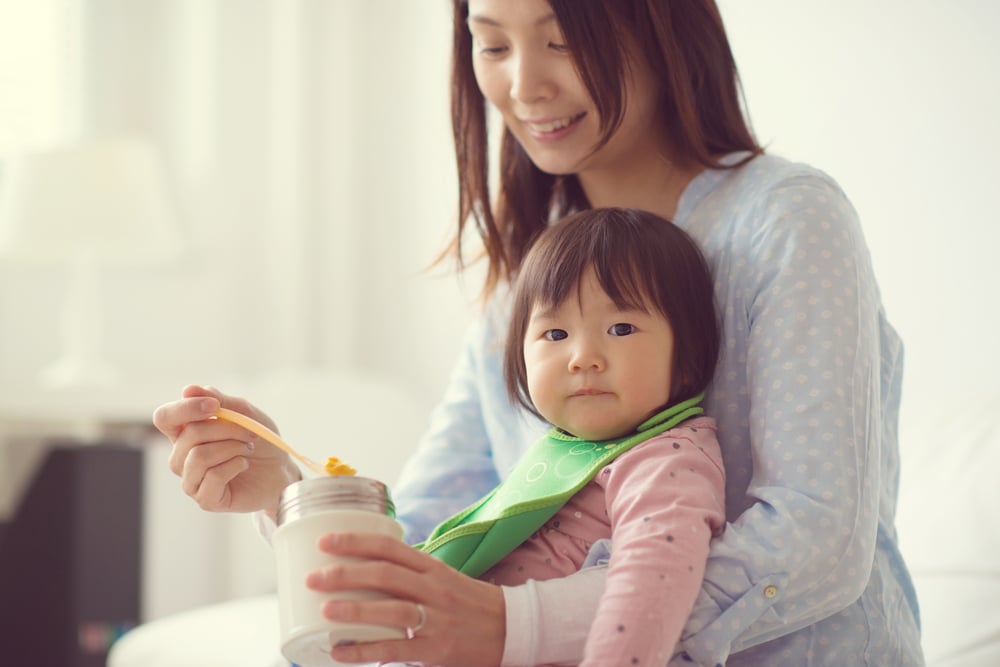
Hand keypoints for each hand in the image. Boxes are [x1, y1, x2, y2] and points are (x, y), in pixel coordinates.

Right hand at [152, 384, 300, 518]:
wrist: (280, 471)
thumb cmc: (259, 442)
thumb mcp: (245, 414)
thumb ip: (220, 401)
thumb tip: (188, 389)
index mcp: (185, 432)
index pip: (165, 417)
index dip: (186, 409)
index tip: (215, 407)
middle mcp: (181, 457)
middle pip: (189, 435)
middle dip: (226, 429)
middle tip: (248, 433)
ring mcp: (191, 480)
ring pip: (199, 456)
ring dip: (232, 447)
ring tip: (247, 448)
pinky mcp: (205, 499)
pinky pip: (213, 476)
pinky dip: (235, 465)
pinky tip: (243, 465)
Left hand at [306, 532, 505, 666]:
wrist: (510, 629)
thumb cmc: (468, 602)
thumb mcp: (442, 578)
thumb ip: (408, 573)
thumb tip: (362, 569)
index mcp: (432, 567)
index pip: (390, 547)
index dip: (356, 541)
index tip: (325, 540)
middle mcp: (433, 589)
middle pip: (385, 574)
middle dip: (346, 573)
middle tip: (314, 576)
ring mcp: (436, 619)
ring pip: (392, 609)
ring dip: (355, 608)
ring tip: (325, 608)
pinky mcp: (437, 649)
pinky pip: (396, 649)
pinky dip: (365, 651)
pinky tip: (341, 652)